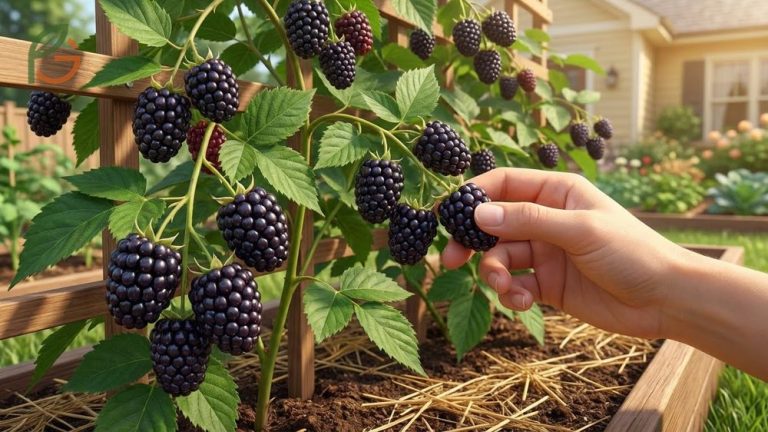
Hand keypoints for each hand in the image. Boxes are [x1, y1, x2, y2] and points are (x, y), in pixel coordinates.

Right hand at [441, 168, 692, 338]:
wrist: (666, 300)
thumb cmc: (632, 252)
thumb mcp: (579, 230)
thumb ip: (528, 220)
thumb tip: (478, 213)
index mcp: (556, 192)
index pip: (504, 184)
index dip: (474, 196)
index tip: (448, 215)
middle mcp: (546, 219)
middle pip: (493, 223)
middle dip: (472, 241)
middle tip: (451, 260)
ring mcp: (545, 252)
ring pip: (501, 257)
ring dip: (495, 273)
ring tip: (505, 287)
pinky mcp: (547, 284)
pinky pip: (515, 284)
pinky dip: (511, 294)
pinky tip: (523, 303)